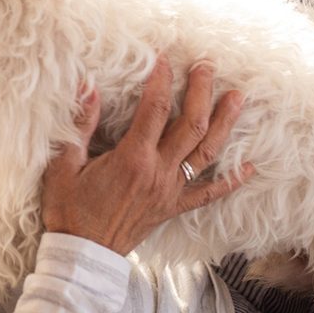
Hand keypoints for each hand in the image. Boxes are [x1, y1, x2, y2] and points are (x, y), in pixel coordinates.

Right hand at [40, 56, 255, 255]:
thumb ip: (80, 125)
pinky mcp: (173, 207)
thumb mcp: (64, 164)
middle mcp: (158, 172)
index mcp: (132, 158)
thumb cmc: (69, 209)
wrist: (83, 253)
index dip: (161, 80)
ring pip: (206, 152)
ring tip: (237, 98)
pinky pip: (209, 193)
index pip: (154, 109)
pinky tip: (249, 167)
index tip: (165, 59)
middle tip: (207, 67)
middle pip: (190, 125)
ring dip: (224, 123)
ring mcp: (170, 190)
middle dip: (201, 92)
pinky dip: (231, 180)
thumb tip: (86, 88)